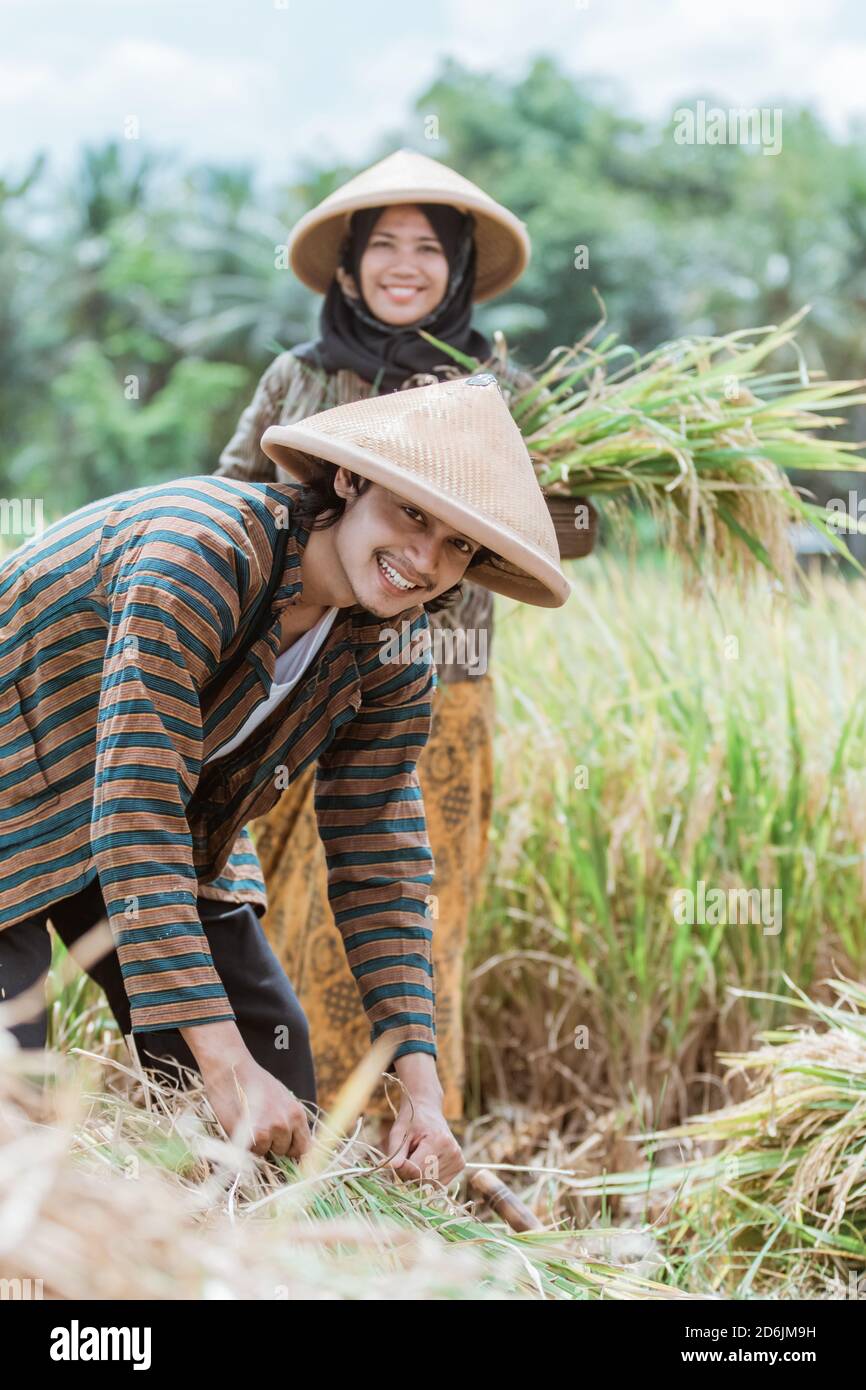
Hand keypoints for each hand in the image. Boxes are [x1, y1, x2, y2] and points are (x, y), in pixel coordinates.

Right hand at [181, 1021, 311, 1158]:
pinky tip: (240, 1126)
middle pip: (283, 1151)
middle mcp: (285, 1124)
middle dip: (273, 1144)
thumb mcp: (282, 1097)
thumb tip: (302, 1145)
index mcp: (296, 1113)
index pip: (304, 1147)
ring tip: (248, 1123)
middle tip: (260, 1127)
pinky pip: (249, 1152)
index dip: (293, 1149)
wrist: (231, 1068)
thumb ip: (291, 1119)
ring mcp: (266, 1131)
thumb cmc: (254, 1081)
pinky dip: (244, 1144)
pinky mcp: (248, 1136)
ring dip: (256, 1144)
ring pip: (264, 1152)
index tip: (285, 1148)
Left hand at [383, 1096, 464, 1186]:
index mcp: (438, 1141)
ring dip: (420, 1176)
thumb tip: (390, 1168)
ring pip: (431, 1184)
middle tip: (407, 1156)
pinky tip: (428, 1161)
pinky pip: (439, 1183)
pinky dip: (429, 1177)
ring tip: (418, 1156)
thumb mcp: (398, 1132)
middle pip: (424, 1179)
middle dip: (410, 1174)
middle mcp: (453, 1151)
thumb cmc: (411, 1121)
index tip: (398, 1159)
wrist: (427, 1109)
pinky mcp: (460, 1165)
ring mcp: (458, 1159)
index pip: (417, 1170)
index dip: (403, 1169)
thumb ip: (395, 1152)